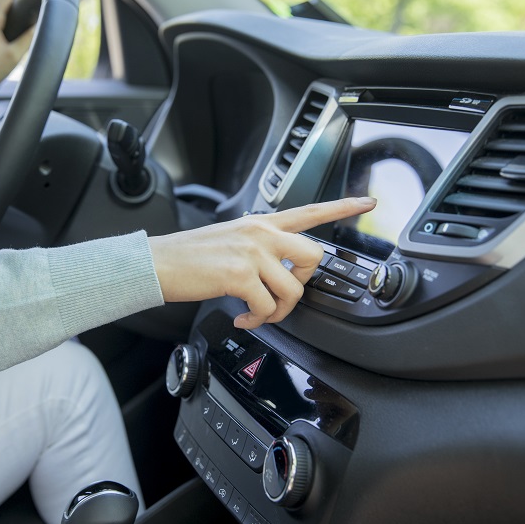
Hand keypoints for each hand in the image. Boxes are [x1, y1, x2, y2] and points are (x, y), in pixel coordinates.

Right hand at [148, 197, 376, 328]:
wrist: (157, 262)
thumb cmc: (189, 256)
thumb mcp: (230, 238)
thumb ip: (258, 247)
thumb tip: (277, 272)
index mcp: (261, 223)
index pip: (310, 210)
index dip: (343, 207)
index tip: (367, 202)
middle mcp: (261, 233)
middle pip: (314, 256)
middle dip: (304, 283)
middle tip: (282, 295)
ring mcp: (251, 252)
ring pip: (293, 290)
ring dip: (277, 311)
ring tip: (257, 314)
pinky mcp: (239, 274)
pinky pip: (266, 307)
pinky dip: (257, 320)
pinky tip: (242, 318)